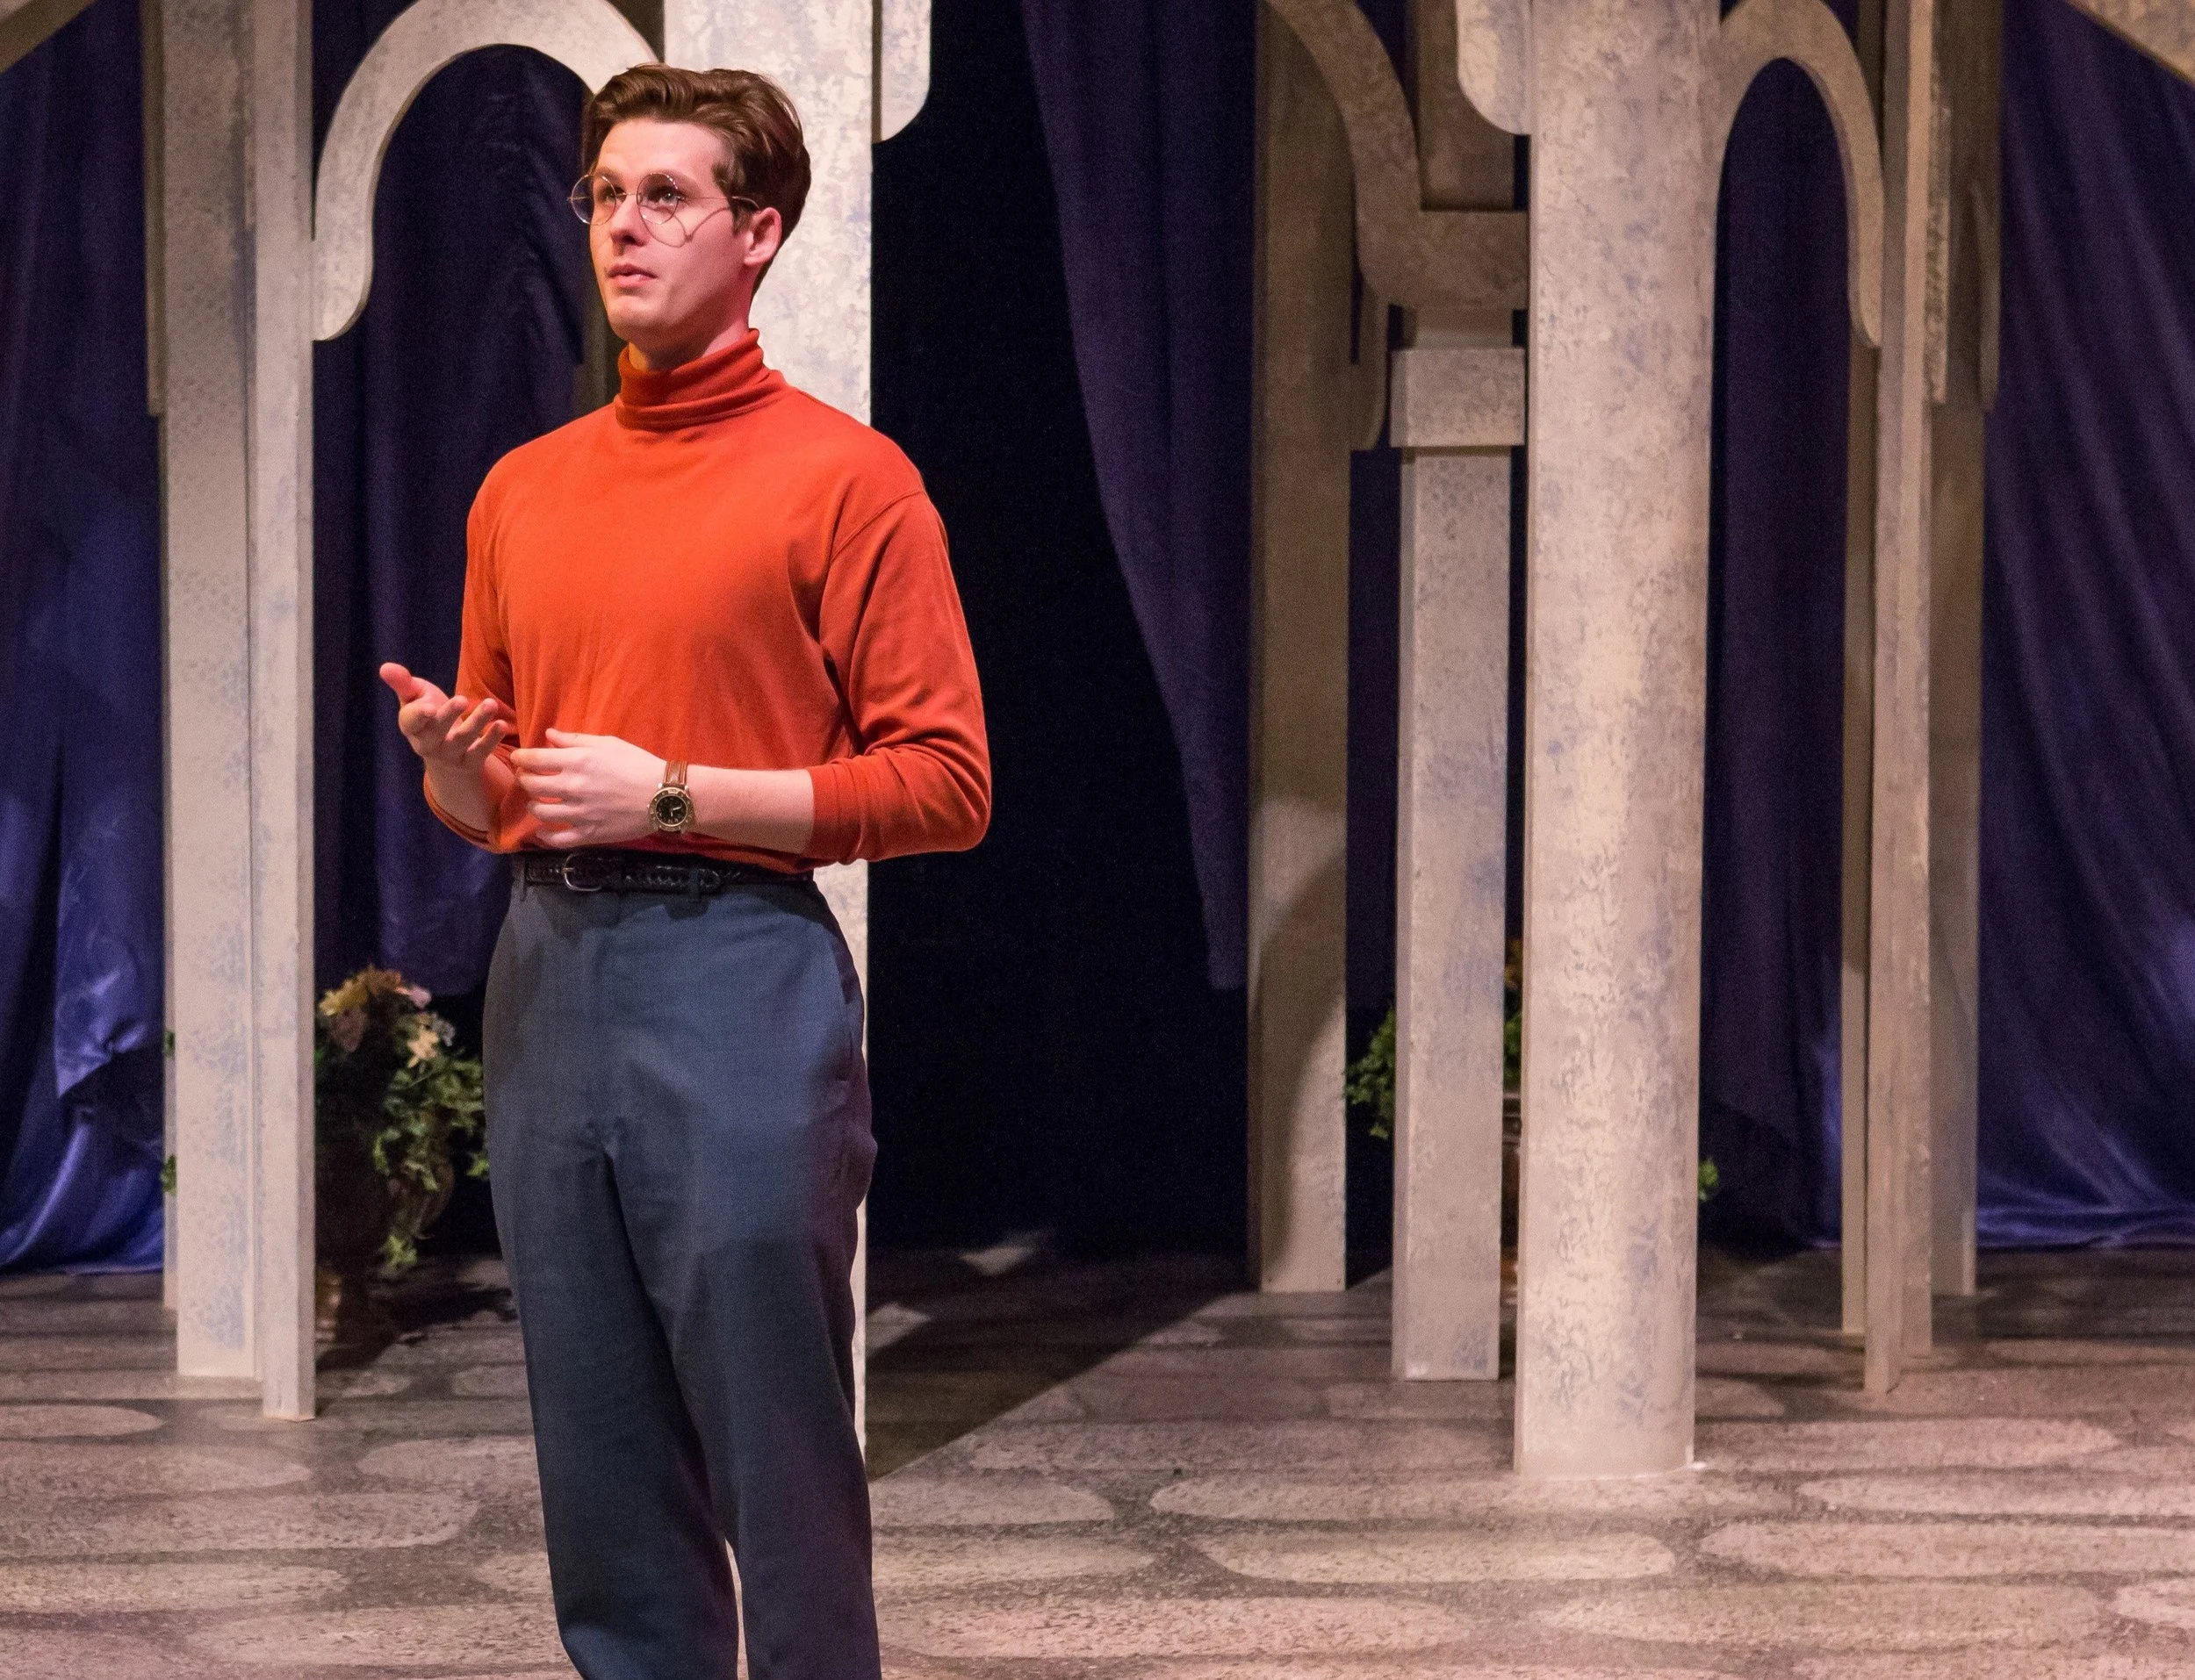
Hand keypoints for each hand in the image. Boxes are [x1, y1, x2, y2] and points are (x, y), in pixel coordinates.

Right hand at [379, 663, 508, 772]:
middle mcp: (427, 744)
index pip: (411, 722)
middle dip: (449, 715)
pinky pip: (480, 752)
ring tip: (491, 704)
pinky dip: (492, 739)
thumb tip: (384, 667)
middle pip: (437, 731)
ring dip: (477, 722)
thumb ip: (402, 683)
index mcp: (411, 726)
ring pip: (462, 740)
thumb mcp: (414, 697)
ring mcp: (449, 755)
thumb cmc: (428, 715)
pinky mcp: (469, 762)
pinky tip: (502, 724)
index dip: (419, 715)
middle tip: (462, 698)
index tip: (429, 707)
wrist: (444, 754)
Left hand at [510, 729, 664, 847]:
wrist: (664, 794)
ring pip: (540, 811)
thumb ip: (575, 740)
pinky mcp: (589, 833)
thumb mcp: (608, 743)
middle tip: (527, 779)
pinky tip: (543, 831)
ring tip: (536, 802)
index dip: (521, 758)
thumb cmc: (638, 763)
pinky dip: (545, 836)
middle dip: (524, 780)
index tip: (519, 759)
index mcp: (577, 761)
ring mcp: (580, 813)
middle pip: (532, 785)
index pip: (533, 760)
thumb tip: (548, 735)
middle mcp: (573, 787)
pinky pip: (558, 839)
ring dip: (532, 805)